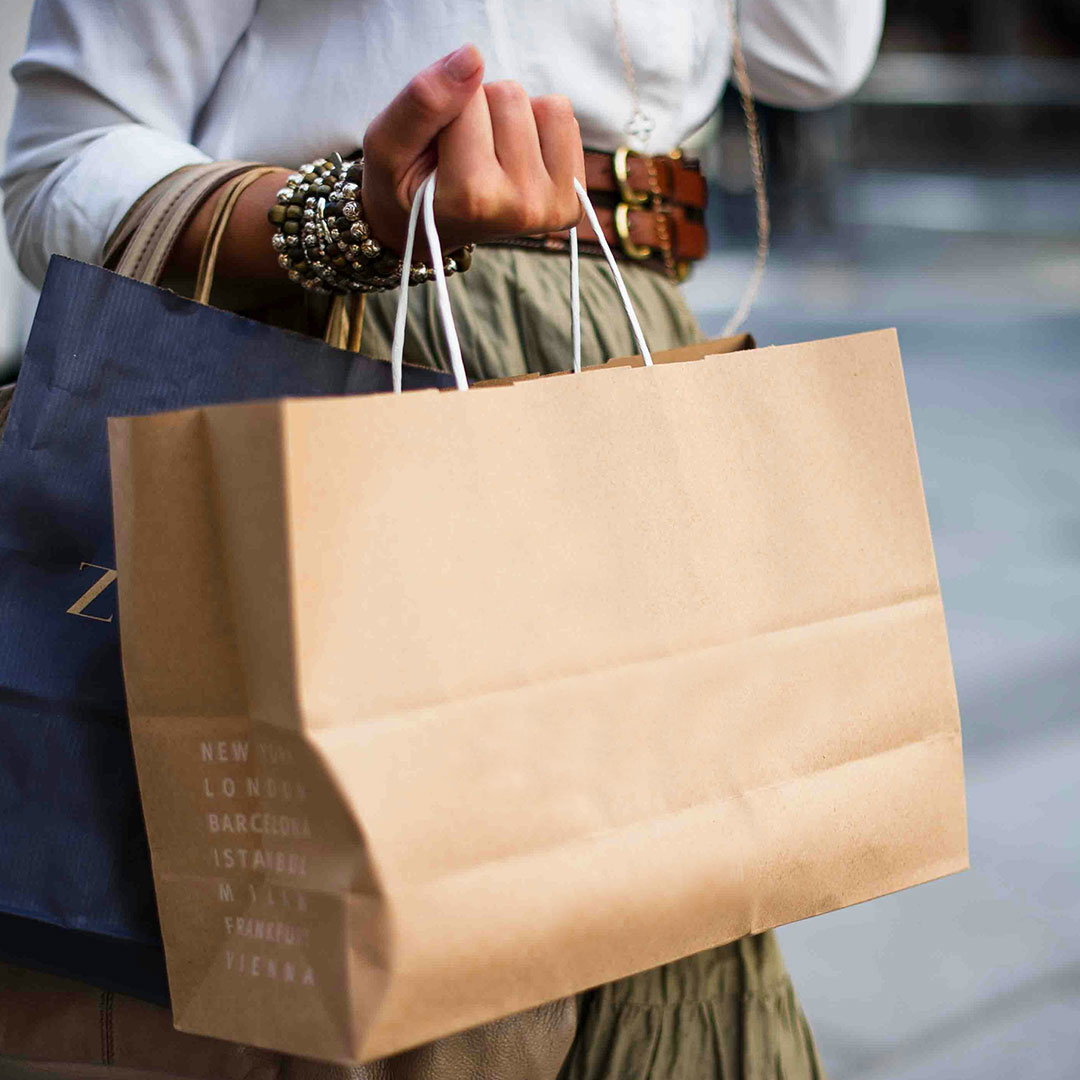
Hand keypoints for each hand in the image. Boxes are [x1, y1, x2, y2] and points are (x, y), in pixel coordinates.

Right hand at [362, 44, 585, 256]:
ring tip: (488, 155)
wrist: (426, 232)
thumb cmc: (403, 187)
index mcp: (473, 198)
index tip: (437, 149)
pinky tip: (515, 159)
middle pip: (510, 95)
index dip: (446, 108)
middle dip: (481, 110)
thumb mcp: (388, 144)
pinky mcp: (572, 200)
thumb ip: (424, 101)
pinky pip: (565, 120)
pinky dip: (538, 127)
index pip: (468, 95)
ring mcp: (552, 206)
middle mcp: (520, 207)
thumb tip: (473, 55)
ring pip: (544, 105)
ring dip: (512, 118)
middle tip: (462, 153)